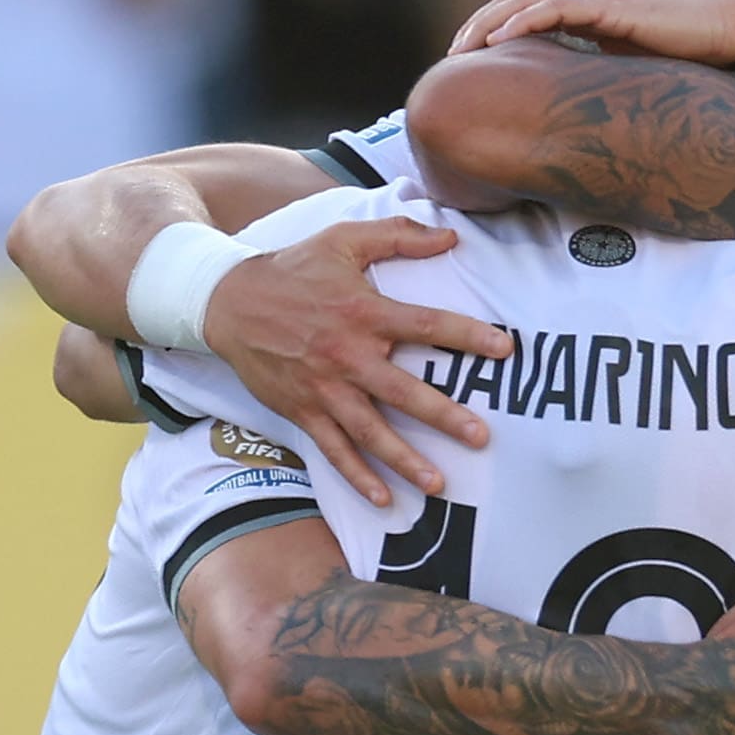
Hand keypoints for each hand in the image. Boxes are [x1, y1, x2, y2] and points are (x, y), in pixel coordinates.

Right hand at [210, 218, 513, 503]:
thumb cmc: (293, 269)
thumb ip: (398, 237)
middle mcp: (347, 355)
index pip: (426, 325)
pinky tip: (383, 498)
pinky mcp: (303, 410)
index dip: (468, 336)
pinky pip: (334, 449)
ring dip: (404, 460)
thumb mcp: (343, 239)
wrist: (230, 302)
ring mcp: (324, 388)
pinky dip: (357, 476)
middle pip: (403, 391)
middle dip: (444, 416)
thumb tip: (451, 236)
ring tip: (438, 484)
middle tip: (481, 437)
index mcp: (364, 311)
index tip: (505, 349)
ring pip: (370, 431)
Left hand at [448, 0, 734, 64]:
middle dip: (477, 26)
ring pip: (525, 0)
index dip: (491, 30)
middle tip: (449, 58)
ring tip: (460, 50)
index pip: (525, 8)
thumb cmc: (686, 54)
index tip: (465, 62)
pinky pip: (555, 8)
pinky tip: (498, 43)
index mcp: (587, 5)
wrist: (729, 31)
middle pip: (513, 0)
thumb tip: (572, 106)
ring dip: (487, 24)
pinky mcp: (611, 5)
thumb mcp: (628, 65)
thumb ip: (597, 72)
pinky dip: (521, 22)